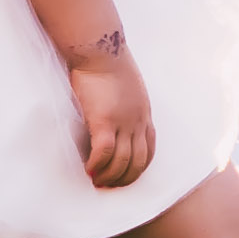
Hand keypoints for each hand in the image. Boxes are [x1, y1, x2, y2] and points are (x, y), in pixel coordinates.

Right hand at [66, 43, 156, 190]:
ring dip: (110, 177)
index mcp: (144, 113)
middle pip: (139, 161)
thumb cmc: (108, 62)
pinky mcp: (103, 120)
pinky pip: (104, 152)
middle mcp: (137, 121)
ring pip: (122, 162)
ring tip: (98, 183)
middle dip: (126, 178)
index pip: (150, 148)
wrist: (100, 50)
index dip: (139, 166)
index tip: (127, 175)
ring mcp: (122, 122)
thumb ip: (124, 103)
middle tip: (110, 187)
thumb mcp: (127, 86)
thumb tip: (112, 111)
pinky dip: (97, 165)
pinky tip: (89, 171)